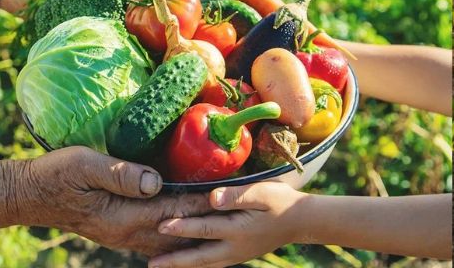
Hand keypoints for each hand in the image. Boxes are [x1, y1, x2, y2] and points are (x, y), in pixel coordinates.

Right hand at [16, 146, 212, 256]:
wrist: (28, 195)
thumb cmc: (56, 175)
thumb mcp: (86, 166)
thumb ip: (120, 174)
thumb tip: (154, 181)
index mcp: (123, 217)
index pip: (174, 211)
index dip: (203, 203)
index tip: (230, 196)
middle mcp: (126, 232)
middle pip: (177, 230)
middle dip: (207, 220)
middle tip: (238, 210)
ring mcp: (122, 235)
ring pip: (168, 239)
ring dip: (194, 231)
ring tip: (223, 224)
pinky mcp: (118, 230)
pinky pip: (154, 238)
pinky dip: (176, 235)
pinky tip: (189, 230)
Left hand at [148, 182, 307, 267]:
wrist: (301, 221)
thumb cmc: (281, 201)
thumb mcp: (263, 192)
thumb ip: (237, 195)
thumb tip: (211, 197)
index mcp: (238, 230)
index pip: (204, 228)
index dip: (182, 226)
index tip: (161, 225)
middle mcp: (234, 247)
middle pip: (199, 257)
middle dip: (175, 260)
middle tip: (152, 264)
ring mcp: (236, 255)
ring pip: (204, 264)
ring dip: (183, 266)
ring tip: (160, 267)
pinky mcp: (238, 255)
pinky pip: (213, 263)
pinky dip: (196, 265)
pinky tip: (186, 264)